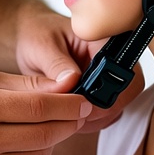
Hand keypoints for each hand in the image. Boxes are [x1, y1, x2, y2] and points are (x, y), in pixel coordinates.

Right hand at [0, 69, 92, 154]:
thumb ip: (20, 85)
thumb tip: (62, 86)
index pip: (41, 108)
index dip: (71, 105)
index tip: (86, 100)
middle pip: (46, 134)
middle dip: (69, 122)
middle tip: (78, 112)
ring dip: (51, 140)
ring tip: (49, 125)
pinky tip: (24, 142)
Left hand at [12, 2, 143, 132]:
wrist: (28, 38)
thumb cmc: (36, 35)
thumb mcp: (42, 46)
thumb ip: (57, 65)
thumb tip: (71, 82)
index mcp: (102, 40)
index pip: (120, 70)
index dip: (105, 92)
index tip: (81, 104)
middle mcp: (112, 59)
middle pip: (124, 93)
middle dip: (99, 109)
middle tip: (72, 113)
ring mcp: (108, 77)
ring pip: (116, 108)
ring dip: (93, 117)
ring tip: (66, 113)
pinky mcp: (100, 92)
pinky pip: (104, 114)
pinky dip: (88, 119)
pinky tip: (69, 114)